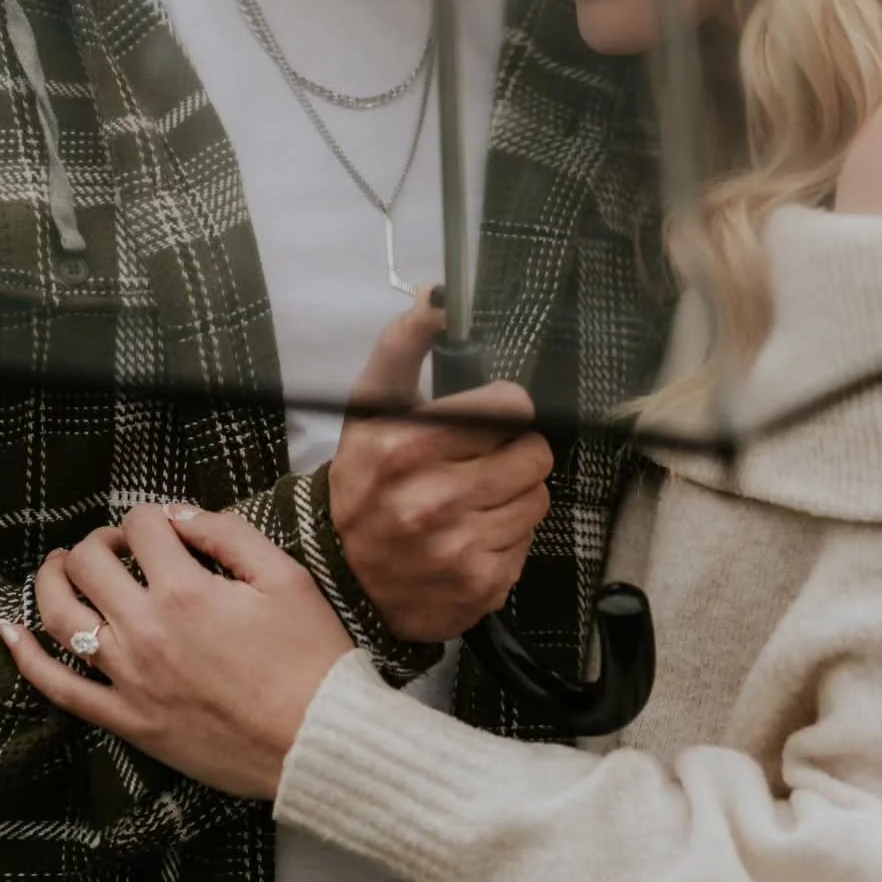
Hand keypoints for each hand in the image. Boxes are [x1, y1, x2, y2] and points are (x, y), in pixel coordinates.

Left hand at [1, 504, 353, 798]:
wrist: (316, 741)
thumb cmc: (310, 658)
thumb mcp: (285, 577)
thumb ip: (228, 534)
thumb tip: (179, 515)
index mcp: (186, 591)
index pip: (143, 527)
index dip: (151, 516)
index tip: (166, 529)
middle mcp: (146, 631)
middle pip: (91, 563)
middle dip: (100, 541)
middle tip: (118, 546)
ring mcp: (129, 679)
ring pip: (60, 617)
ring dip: (51, 580)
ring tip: (60, 566)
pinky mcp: (126, 720)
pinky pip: (60, 689)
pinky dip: (26, 658)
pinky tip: (9, 632)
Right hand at [329, 296, 552, 642]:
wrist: (343, 582)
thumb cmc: (363, 484)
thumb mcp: (368, 412)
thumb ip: (402, 350)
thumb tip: (436, 296)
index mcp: (406, 446)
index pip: (509, 407)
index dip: (506, 407)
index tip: (490, 416)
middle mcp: (434, 500)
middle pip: (534, 453)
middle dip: (513, 453)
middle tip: (480, 462)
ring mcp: (460, 548)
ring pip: (538, 497)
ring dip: (514, 495)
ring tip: (474, 501)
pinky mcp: (483, 585)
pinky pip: (528, 542)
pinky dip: (506, 538)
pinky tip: (470, 537)